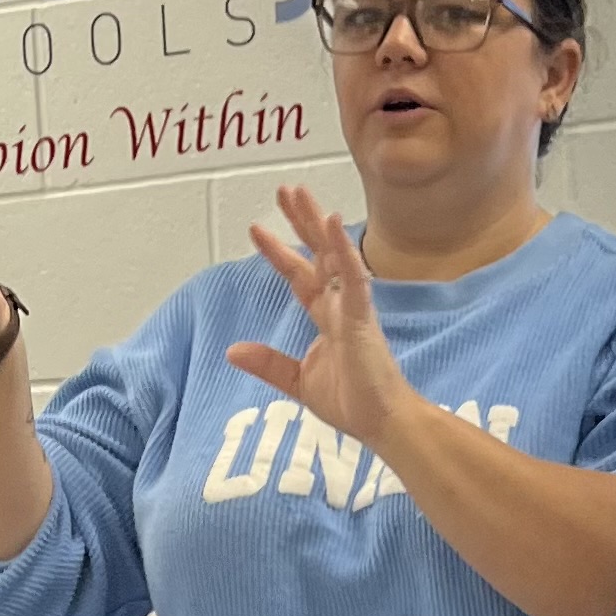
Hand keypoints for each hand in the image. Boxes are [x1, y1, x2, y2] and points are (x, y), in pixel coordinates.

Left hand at [227, 186, 416, 446]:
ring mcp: (353, 308)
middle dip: (301, 223)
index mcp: (328, 318)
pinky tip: (332, 223)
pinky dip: (342, 250)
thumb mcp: (299, 381)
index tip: (258, 229)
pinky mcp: (363, 317)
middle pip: (318, 254)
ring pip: (333, 255)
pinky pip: (353, 277)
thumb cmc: (354, 401)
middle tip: (285, 191)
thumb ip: (268, 363)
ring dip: (316, 224)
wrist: (382, 424)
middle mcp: (341, 306)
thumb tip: (232, 351)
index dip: (279, 253)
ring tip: (299, 193)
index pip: (300, 276)